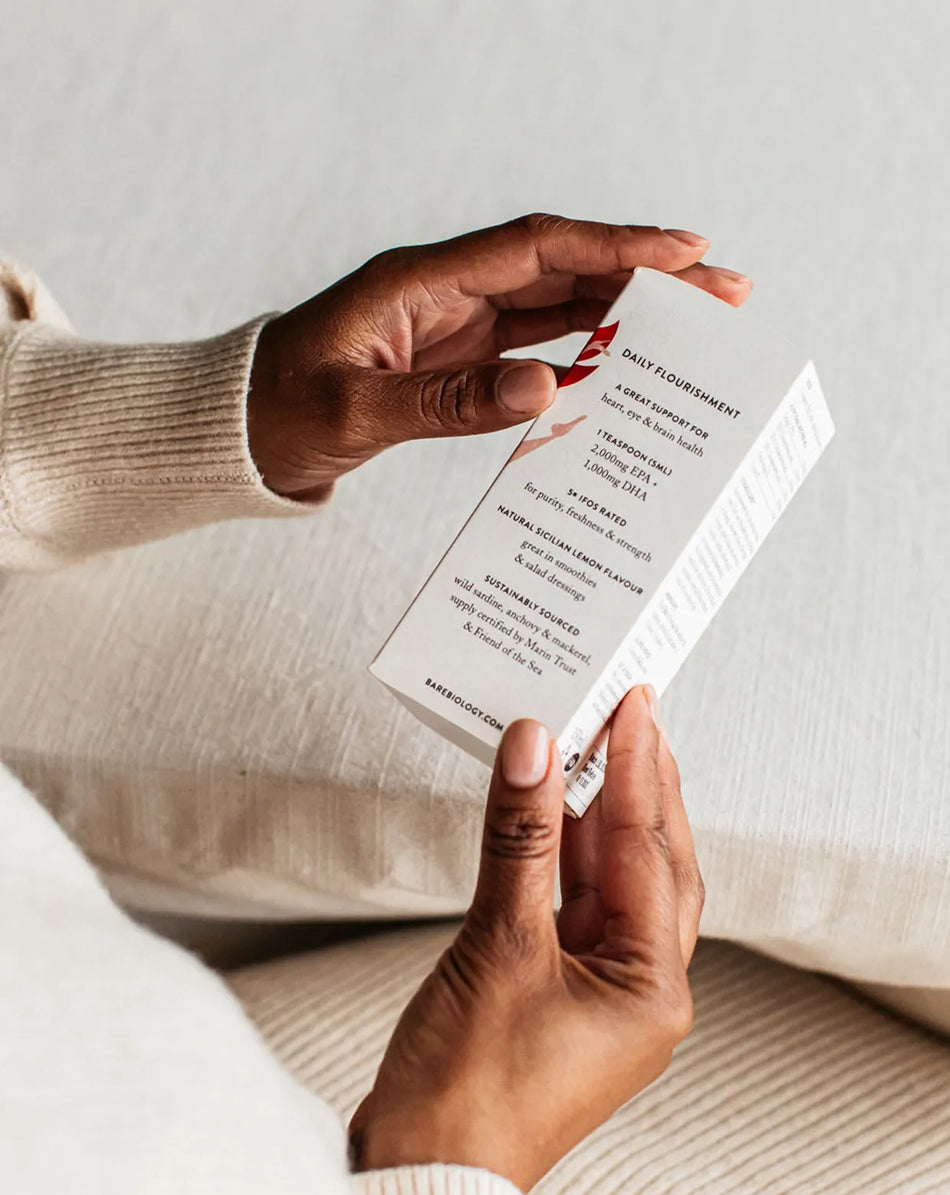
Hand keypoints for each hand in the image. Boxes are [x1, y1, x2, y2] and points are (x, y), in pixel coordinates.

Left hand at [247, 214, 752, 497]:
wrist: (240, 432)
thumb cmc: (279, 411)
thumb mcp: (356, 413)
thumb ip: (449, 402)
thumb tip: (550, 388)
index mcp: (420, 282)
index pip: (537, 247)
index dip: (614, 246)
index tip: (685, 252)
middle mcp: (447, 293)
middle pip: (563, 269)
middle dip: (644, 279)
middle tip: (724, 293)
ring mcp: (454, 326)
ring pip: (556, 306)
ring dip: (624, 316)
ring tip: (695, 331)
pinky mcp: (454, 360)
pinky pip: (532, 348)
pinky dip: (580, 354)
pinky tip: (623, 371)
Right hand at [349, 686, 703, 1191]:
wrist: (422, 1173)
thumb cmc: (469, 1091)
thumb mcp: (499, 945)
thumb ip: (518, 837)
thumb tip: (534, 747)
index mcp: (652, 988)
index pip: (649, 851)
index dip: (640, 769)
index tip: (634, 704)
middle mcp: (639, 986)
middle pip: (650, 860)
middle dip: (640, 783)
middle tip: (630, 711)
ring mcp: (599, 986)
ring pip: (611, 877)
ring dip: (598, 812)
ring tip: (592, 741)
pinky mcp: (555, 985)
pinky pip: (570, 899)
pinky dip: (558, 850)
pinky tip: (546, 806)